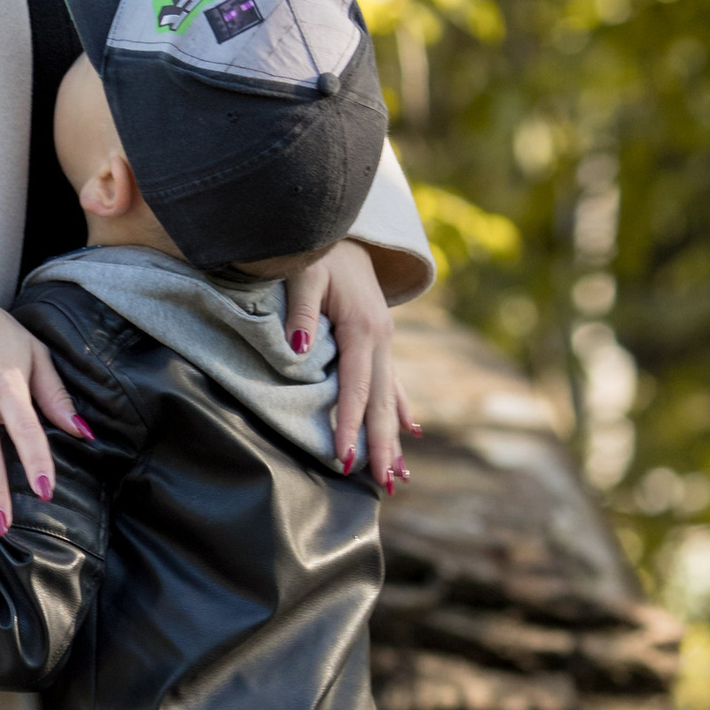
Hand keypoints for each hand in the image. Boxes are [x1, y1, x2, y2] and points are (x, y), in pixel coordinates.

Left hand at [281, 237, 415, 488]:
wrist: (341, 223)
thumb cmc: (315, 248)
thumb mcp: (303, 273)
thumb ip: (300, 314)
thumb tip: (297, 354)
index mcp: (364, 328)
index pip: (355, 388)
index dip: (348, 425)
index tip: (342, 459)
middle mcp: (381, 338)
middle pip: (381, 402)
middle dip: (381, 445)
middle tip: (384, 486)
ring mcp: (385, 339)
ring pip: (391, 397)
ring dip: (393, 436)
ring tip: (398, 476)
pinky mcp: (380, 337)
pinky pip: (392, 381)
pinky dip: (401, 408)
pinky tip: (411, 430)